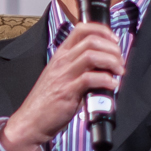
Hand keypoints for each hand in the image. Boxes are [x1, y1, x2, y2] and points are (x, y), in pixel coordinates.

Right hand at [1, 22, 123, 150]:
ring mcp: (64, 76)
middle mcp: (62, 61)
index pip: (81, 29)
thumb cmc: (47, 101)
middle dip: (112, 48)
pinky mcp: (67, 92)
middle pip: (91, 41)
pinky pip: (90, 79)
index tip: (114, 41)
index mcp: (61, 55)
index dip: (102, 31)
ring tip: (119, 72)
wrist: (31, 120)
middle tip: (120, 61)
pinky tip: (112, 86)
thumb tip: (104, 66)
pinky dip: (106, 80)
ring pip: (92, 56)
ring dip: (111, 62)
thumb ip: (78, 67)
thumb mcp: (60, 76)